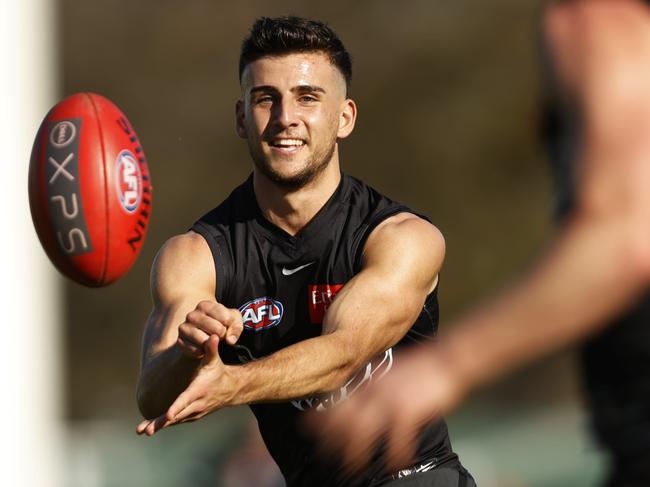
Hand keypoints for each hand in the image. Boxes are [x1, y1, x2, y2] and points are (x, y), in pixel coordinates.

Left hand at [137, 335, 234, 435]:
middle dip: (161, 422)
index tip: (167, 416)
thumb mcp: (214, 360)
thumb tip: (213, 336)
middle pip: (177, 415)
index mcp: (198, 391)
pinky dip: (163, 425)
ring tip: (141, 430)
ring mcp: (194, 413)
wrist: (229, 389)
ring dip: (158, 425)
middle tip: (147, 431)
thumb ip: (211, 349)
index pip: (186, 400)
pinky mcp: (191, 416)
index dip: (176, 408)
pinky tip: (148, 428)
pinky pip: (176, 421)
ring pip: (174, 421)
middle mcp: (196, 405)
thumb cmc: (217, 371)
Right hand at [177, 301, 242, 358]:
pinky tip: (203, 347)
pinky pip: (197, 351)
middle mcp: (192, 315)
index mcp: (205, 305)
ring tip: (211, 340)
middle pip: (217, 329)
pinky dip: (203, 352)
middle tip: (219, 335)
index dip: (230, 325)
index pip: (226, 318)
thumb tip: (230, 340)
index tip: (226, 326)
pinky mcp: (180, 341)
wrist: (204, 335)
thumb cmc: (221, 324)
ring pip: (205, 341)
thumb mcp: (233, 320)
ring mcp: (184, 328)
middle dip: (222, 335)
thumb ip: (236, 327)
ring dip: (212, 344)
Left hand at [309, 345, 466, 473]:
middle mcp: (374, 391)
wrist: (447, 359)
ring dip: (355, 454)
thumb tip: (358, 397)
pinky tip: (395, 465)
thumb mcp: (389, 372)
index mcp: (368, 382)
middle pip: (343, 419)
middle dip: (330, 441)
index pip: (336, 400)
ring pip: (363, 433)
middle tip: (323, 458)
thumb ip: (372, 385)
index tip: (305, 428)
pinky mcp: (409, 410)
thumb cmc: (421, 367)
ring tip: (351, 470)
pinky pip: (397, 441)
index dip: (319, 416)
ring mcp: (390, 401)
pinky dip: (395, 456)